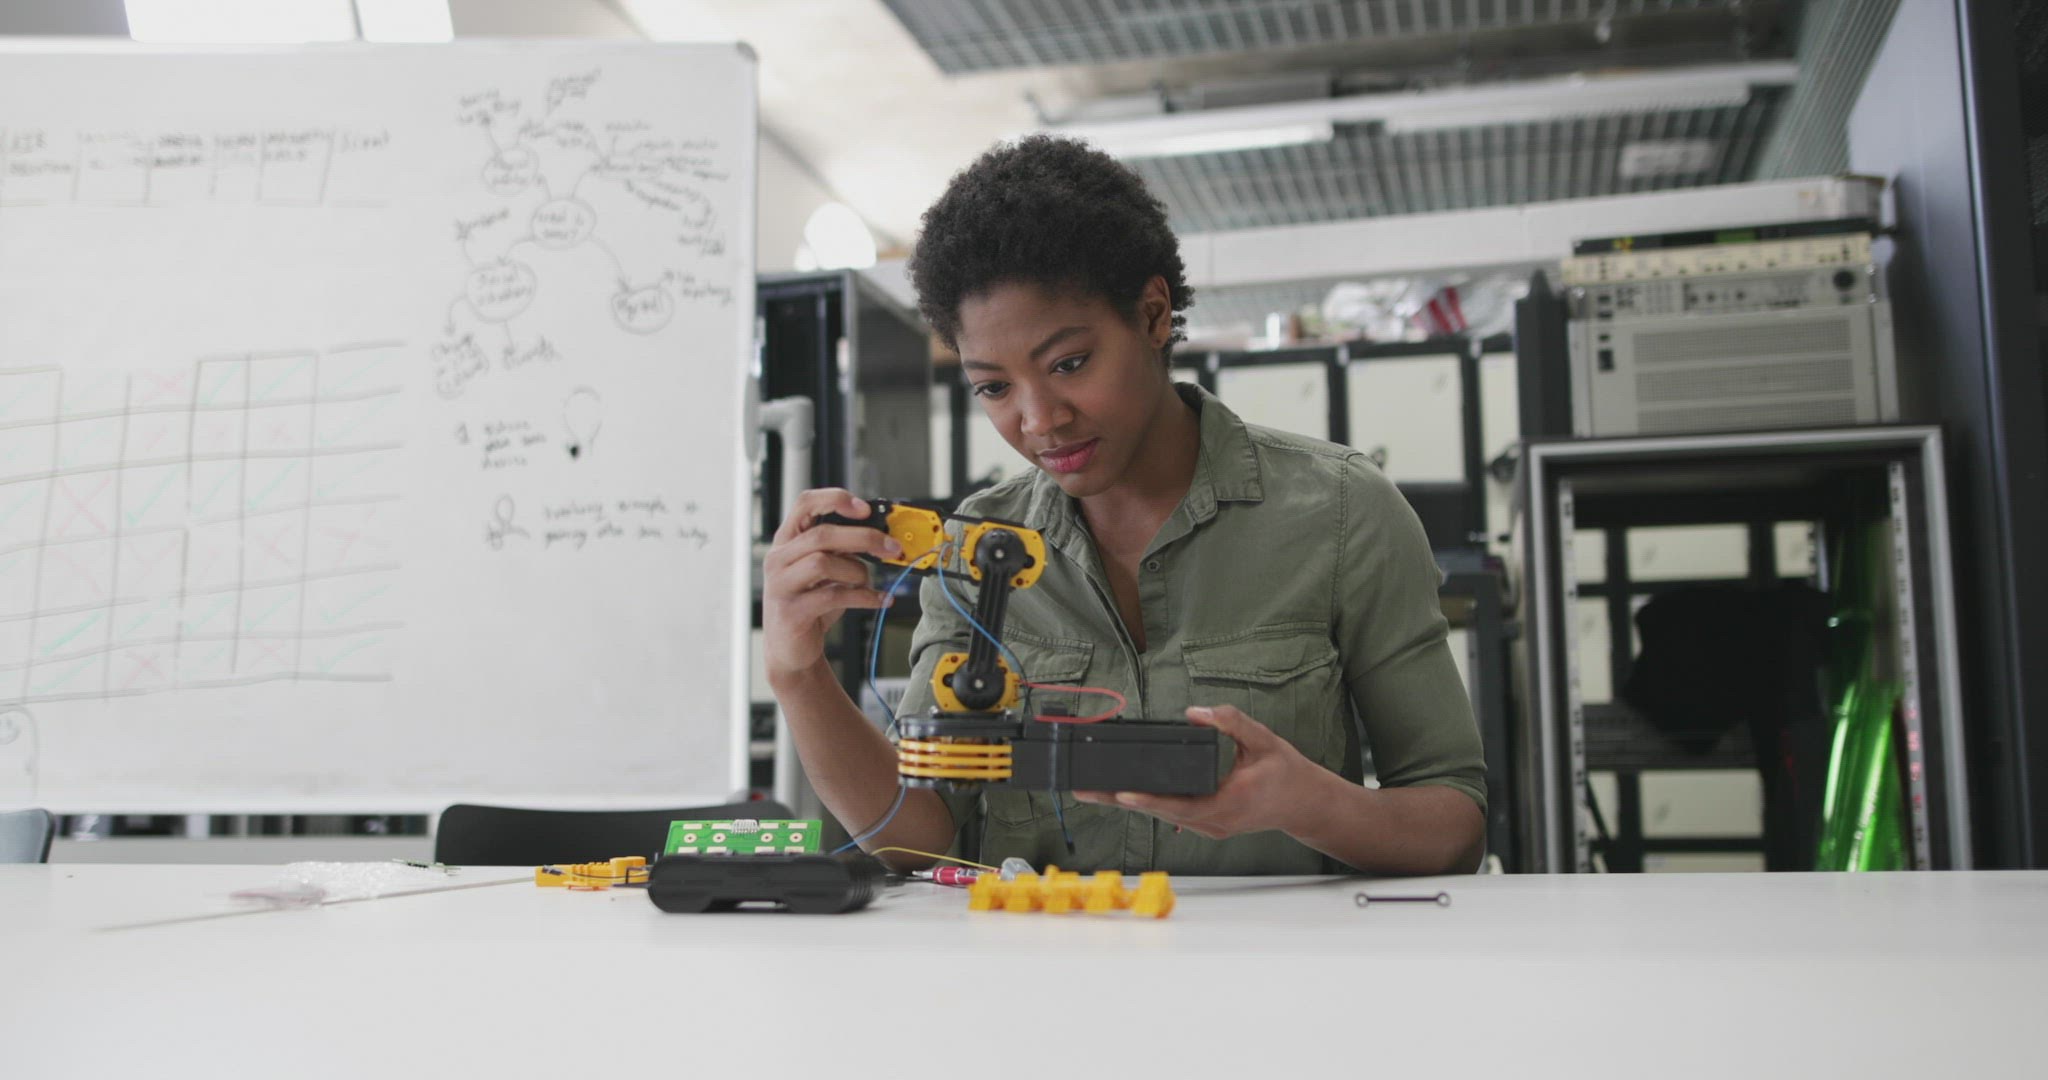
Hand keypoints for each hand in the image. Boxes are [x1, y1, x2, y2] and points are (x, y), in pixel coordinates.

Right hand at [761, 488, 902, 683]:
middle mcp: (779, 558)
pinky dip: (864, 597)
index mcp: (787, 540)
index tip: (866, 509)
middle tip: (891, 547)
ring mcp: (781, 585)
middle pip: (822, 534)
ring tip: (867, 583)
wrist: (791, 650)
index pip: (805, 503)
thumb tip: (881, 536)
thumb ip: (842, 550)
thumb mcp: (825, 572)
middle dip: (864, 538)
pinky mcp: (792, 612)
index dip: (836, 499)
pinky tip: (880, 599)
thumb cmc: (811, 605)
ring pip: (824, 563)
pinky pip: (834, 596)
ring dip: (857, 572)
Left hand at [1073, 705, 1317, 839]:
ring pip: (1162, 816)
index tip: (1122, 793)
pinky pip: (1171, 814)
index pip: (1181, 805)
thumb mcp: (1264, 740)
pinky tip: (1124, 793)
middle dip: (1120, 800)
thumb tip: (1197, 712)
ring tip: (1092, 791)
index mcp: (1227, 804)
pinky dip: (1148, 803)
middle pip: (1160, 813)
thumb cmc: (1287, 773)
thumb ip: (1231, 722)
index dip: (1150, 801)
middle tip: (1084, 789)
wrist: (1305, 804)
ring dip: (1129, 804)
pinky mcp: (1206, 824)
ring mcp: (1209, 827)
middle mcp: (1213, 822)